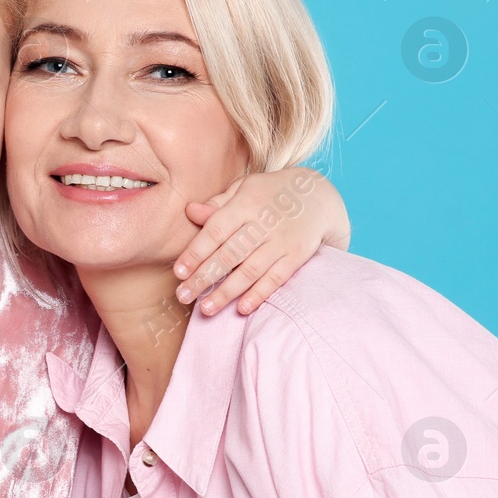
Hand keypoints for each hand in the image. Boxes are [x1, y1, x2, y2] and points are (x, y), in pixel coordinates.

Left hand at [172, 166, 349, 315]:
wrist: (319, 196)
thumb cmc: (270, 193)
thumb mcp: (244, 188)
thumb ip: (218, 204)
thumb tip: (190, 211)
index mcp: (246, 203)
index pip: (215, 230)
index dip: (196, 252)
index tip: (178, 272)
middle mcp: (263, 222)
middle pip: (230, 254)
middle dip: (204, 277)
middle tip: (183, 296)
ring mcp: (281, 240)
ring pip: (251, 270)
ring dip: (227, 292)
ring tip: (205, 308)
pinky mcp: (297, 255)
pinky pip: (276, 278)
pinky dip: (259, 294)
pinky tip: (241, 309)